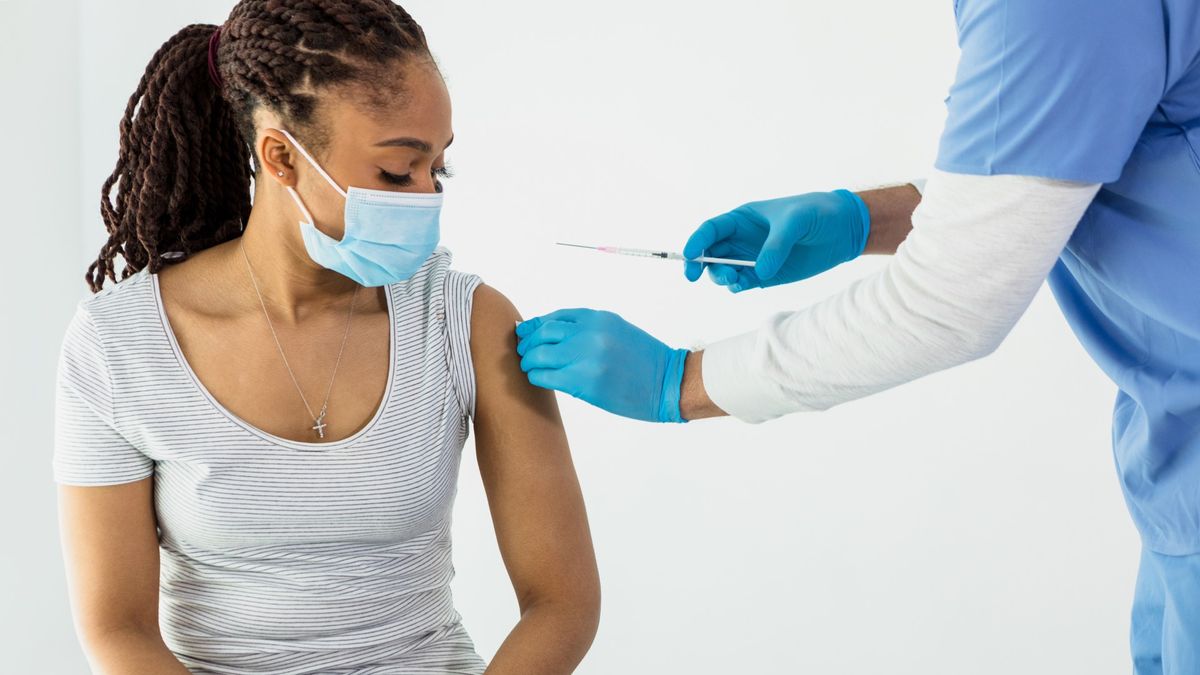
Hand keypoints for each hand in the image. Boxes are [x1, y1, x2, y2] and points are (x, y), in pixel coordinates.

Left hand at [515, 309, 688, 423]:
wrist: (668, 383)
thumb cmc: (645, 360)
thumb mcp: (617, 331)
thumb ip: (587, 329)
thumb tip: (551, 333)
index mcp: (599, 318)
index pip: (555, 317)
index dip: (536, 325)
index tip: (526, 333)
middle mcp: (590, 333)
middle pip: (543, 333)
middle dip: (528, 343)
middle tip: (523, 352)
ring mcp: (586, 357)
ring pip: (539, 354)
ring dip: (528, 361)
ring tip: (529, 367)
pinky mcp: (584, 382)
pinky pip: (546, 376)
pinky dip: (536, 376)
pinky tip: (539, 378)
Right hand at [683, 189, 869, 291]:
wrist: (843, 230)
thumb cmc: (817, 214)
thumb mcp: (797, 221)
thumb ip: (777, 244)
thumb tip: (759, 271)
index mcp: (742, 219)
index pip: (710, 230)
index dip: (696, 242)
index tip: (689, 257)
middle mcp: (742, 240)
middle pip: (710, 255)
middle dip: (704, 266)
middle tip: (712, 275)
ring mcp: (752, 259)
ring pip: (723, 272)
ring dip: (722, 278)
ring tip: (736, 280)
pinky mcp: (765, 276)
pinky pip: (743, 284)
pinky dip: (738, 287)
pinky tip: (743, 286)